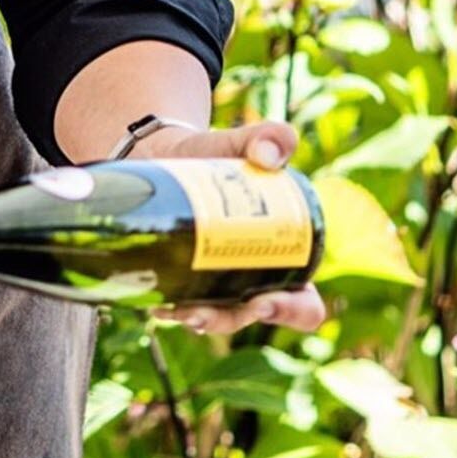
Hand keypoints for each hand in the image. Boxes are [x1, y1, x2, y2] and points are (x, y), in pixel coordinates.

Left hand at [125, 118, 329, 337]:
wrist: (167, 153)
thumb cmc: (217, 153)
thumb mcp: (240, 141)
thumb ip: (268, 136)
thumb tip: (270, 156)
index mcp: (285, 256)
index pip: (303, 305)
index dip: (292, 311)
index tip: (263, 300)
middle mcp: (253, 279)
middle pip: (250, 318)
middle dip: (226, 320)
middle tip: (199, 312)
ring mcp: (216, 284)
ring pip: (214, 318)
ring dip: (194, 320)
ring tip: (170, 309)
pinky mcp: (182, 281)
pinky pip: (182, 307)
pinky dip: (168, 308)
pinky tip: (152, 301)